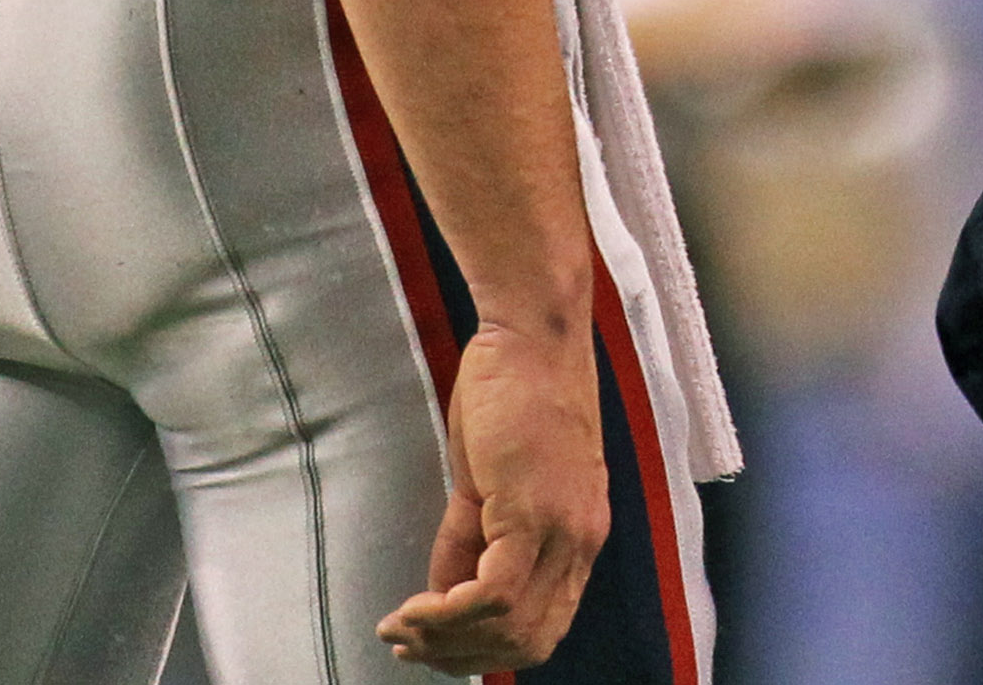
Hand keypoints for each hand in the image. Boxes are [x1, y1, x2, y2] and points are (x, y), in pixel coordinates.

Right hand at [378, 319, 607, 671]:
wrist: (533, 330)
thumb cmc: (514, 388)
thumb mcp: (491, 477)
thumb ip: (471, 537)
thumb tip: (441, 592)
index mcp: (578, 535)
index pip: (542, 627)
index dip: (484, 649)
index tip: (433, 647)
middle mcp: (581, 541)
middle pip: (529, 640)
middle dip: (461, 656)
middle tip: (408, 648)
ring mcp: (563, 529)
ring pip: (511, 626)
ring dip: (447, 640)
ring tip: (402, 630)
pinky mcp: (534, 511)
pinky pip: (494, 593)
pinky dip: (449, 613)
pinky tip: (415, 607)